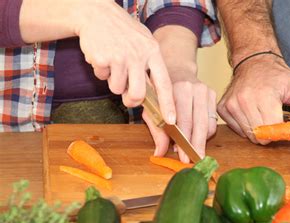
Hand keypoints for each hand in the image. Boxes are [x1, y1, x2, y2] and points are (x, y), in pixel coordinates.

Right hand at [76, 0, 174, 122]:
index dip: (168, 105)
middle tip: (127, 97)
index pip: (164, 84)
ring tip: (113, 64)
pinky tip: (103, 56)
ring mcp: (120, 56)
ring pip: (117, 88)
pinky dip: (101, 71)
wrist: (96, 13)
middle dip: (131, 101)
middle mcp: (139, 55)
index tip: (171, 121)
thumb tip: (154, 96)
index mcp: (153, 52)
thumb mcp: (144, 44)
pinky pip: (102, 77)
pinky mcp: (103, 58)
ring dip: (113, 81)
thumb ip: (150, 67)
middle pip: (138, 94)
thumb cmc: (123, 32)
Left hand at [144, 25, 217, 161]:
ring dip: (201, 141)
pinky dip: (206, 133)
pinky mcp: (213, 95)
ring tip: (194, 153)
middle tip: (192, 160)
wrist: (176, 70)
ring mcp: (206, 91)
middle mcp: (194, 88)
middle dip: (195, 145)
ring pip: (207, 124)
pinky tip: (197, 138)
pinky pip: (212, 121)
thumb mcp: (153, 108)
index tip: (182, 156)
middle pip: (198, 124)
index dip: (183, 140)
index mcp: (176, 89)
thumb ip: (157, 131)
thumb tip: (159, 153)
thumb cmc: (161, 91)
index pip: (182, 120)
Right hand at [218, 56, 289, 143]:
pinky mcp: (224, 109)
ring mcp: (231, 105)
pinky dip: (246, 126)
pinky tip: (252, 114)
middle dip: (270, 132)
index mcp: (264, 97)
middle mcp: (243, 101)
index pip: (272, 130)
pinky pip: (237, 130)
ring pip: (248, 135)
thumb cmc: (278, 76)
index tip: (284, 123)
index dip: (281, 130)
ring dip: (258, 130)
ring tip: (263, 114)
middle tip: (275, 119)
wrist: (254, 62)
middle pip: (260, 136)